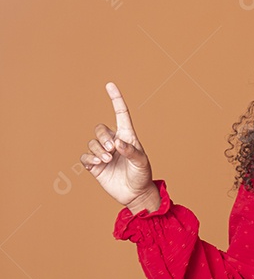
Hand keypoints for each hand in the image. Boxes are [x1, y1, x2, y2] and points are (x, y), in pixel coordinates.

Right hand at [80, 82, 159, 212]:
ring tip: (107, 160)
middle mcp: (114, 142)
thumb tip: (118, 143)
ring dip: (97, 150)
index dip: (115, 99)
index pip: (121, 113)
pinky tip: (98, 164)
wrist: (135, 194)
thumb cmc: (142, 175)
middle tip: (112, 151)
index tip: (110, 84)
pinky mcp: (94, 165)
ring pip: (92, 142)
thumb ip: (131, 151)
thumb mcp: (141, 162)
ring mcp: (103, 153)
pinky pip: (85, 156)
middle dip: (102, 137)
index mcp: (127, 136)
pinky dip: (89, 158)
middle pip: (100, 129)